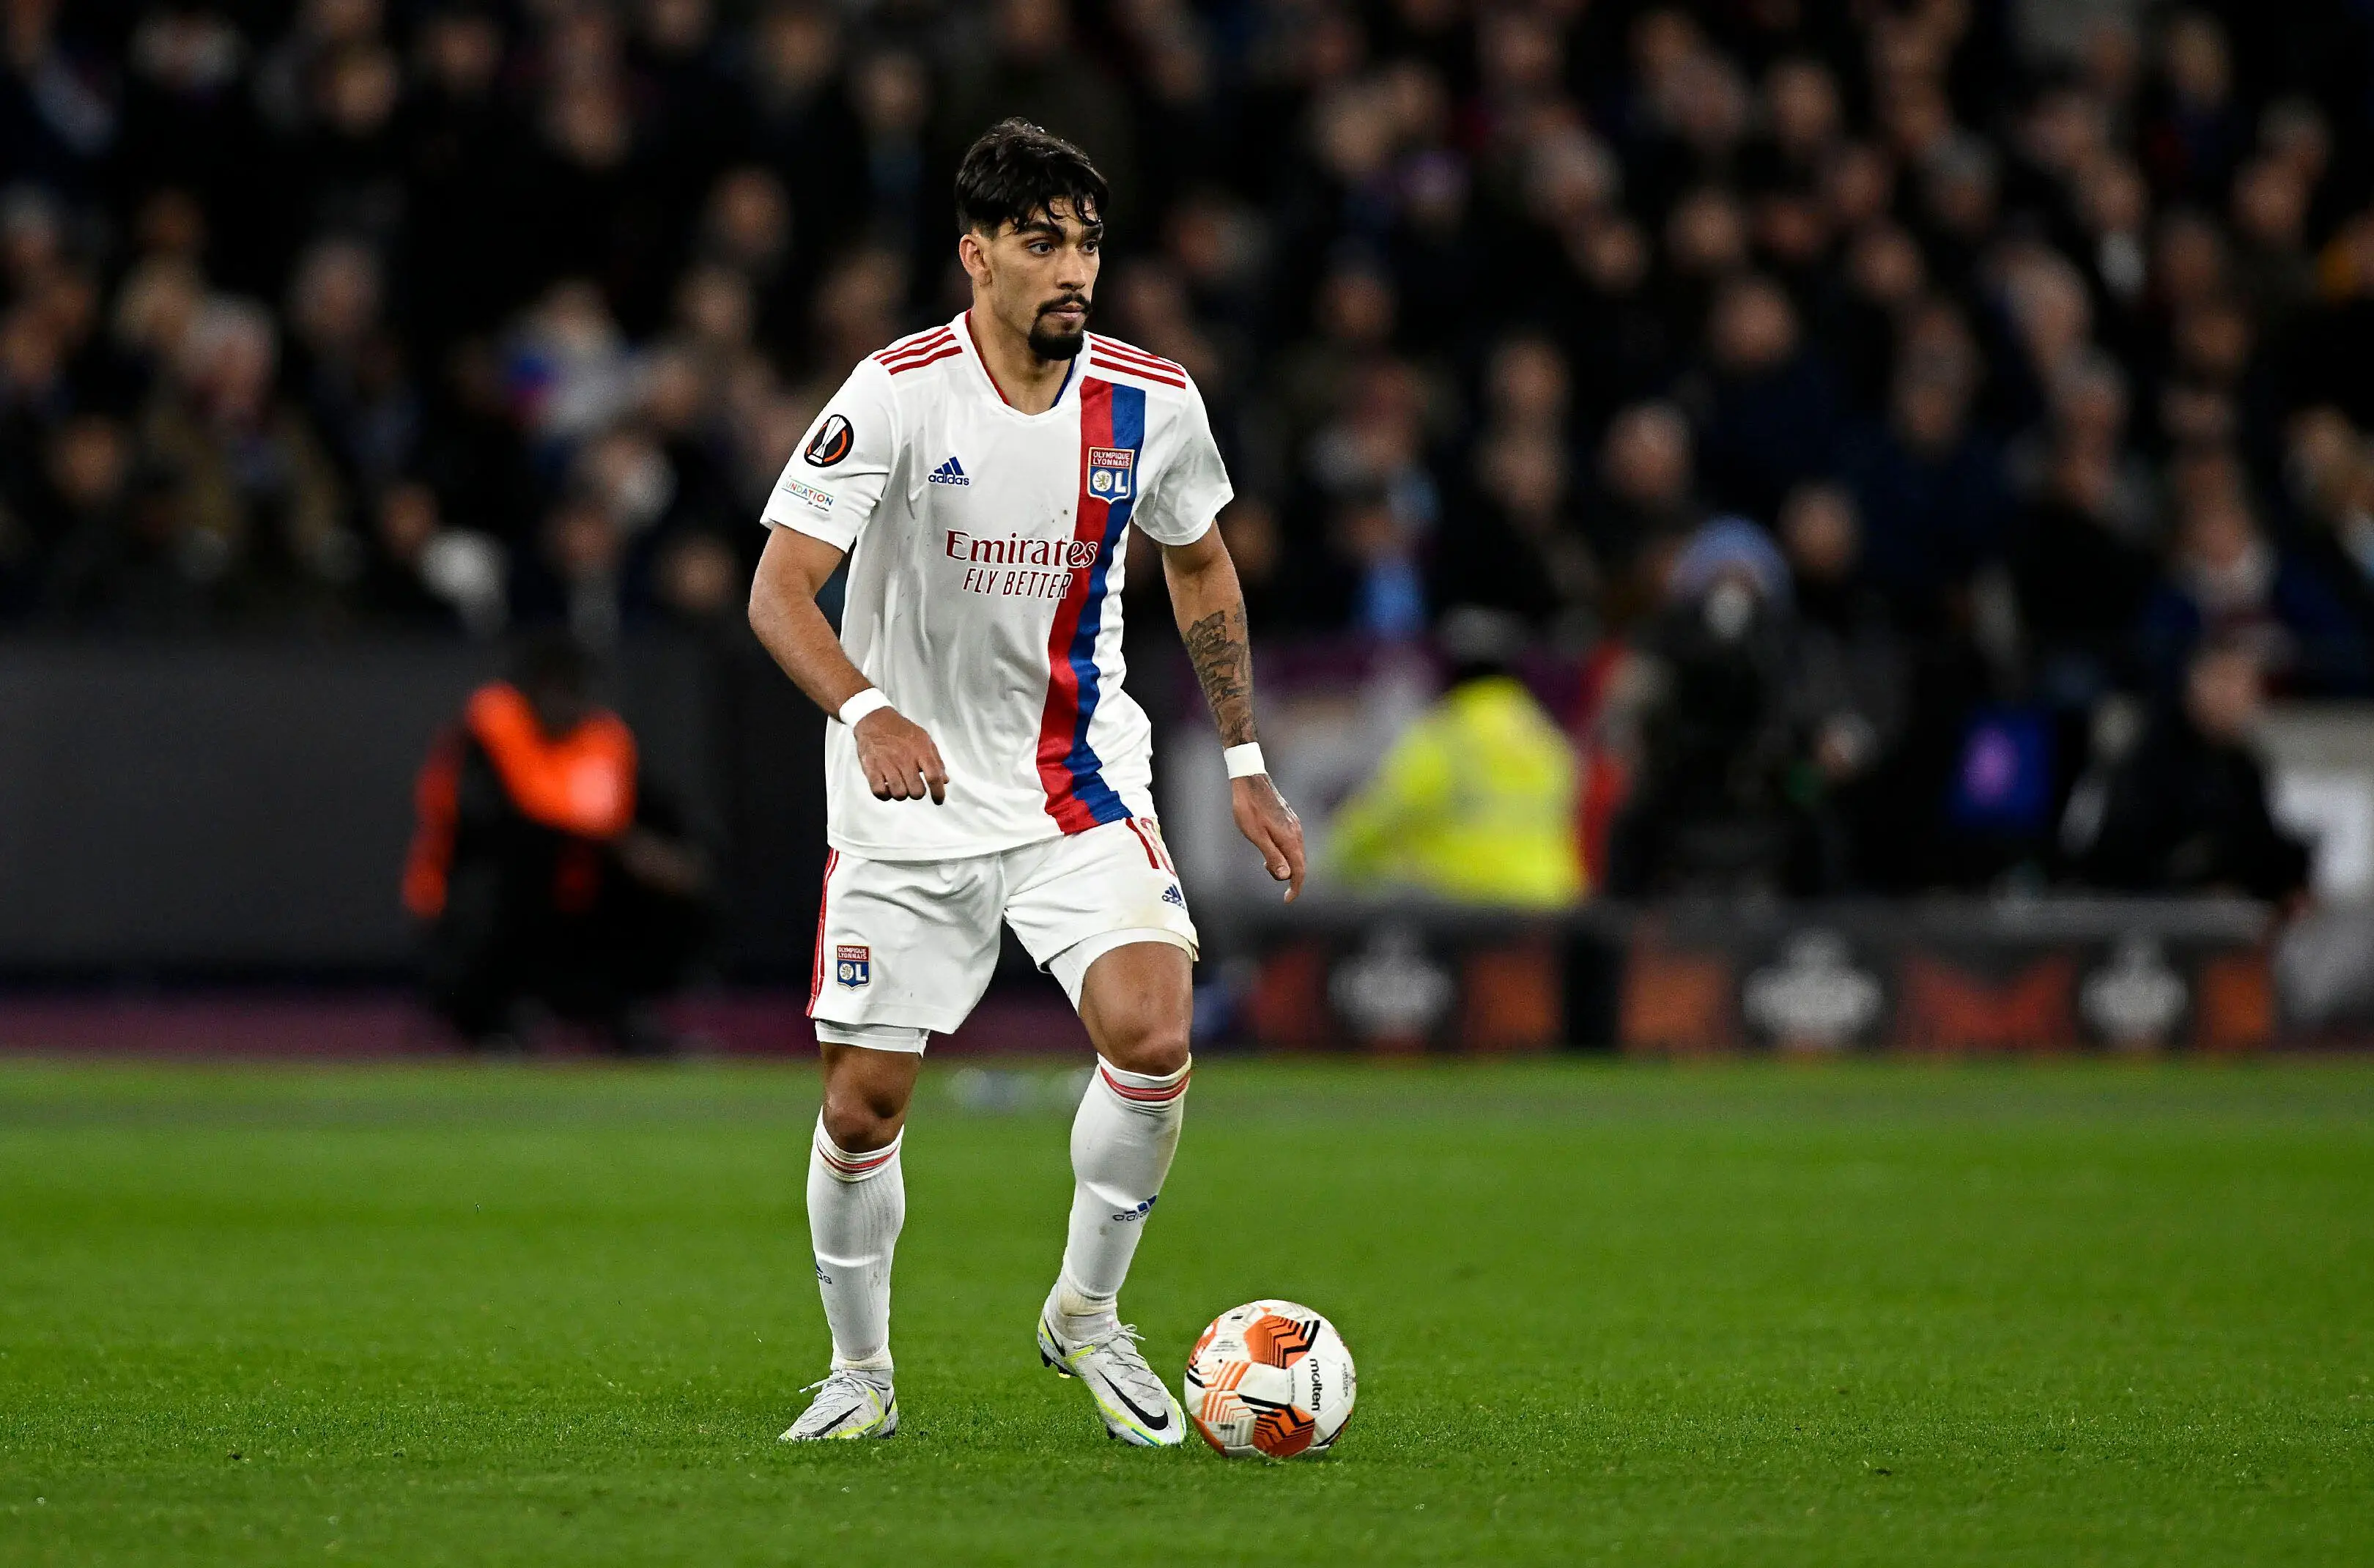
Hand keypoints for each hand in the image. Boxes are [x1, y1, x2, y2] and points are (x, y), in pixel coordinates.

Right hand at [854, 707, 947, 802]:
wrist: (875, 719)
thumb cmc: (902, 731)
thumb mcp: (924, 739)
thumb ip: (936, 761)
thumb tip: (945, 781)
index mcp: (921, 751)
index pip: (933, 777)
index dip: (938, 793)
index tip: (938, 800)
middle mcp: (904, 758)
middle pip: (916, 791)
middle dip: (917, 793)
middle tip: (913, 786)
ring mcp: (887, 764)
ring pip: (899, 794)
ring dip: (901, 794)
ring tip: (899, 785)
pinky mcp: (871, 768)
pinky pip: (879, 792)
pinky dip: (884, 795)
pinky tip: (887, 787)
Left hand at [1231, 773, 1305, 902]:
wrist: (1250, 780)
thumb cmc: (1249, 808)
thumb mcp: (1256, 836)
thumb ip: (1272, 856)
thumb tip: (1286, 876)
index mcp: (1290, 839)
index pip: (1299, 870)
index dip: (1295, 888)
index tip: (1287, 900)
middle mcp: (1296, 833)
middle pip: (1299, 863)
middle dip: (1286, 875)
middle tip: (1265, 869)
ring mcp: (1294, 825)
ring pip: (1295, 852)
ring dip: (1284, 862)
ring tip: (1264, 860)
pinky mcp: (1289, 819)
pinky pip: (1292, 843)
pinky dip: (1284, 852)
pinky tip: (1270, 847)